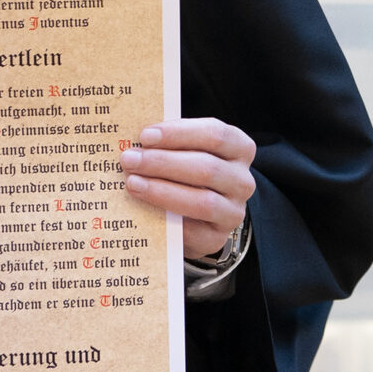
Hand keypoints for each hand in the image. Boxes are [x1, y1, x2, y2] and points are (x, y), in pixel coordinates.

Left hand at [120, 118, 255, 259]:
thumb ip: (170, 144)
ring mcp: (233, 211)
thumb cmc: (187, 174)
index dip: (179, 133)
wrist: (198, 216)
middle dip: (163, 162)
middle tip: (130, 160)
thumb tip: (136, 142)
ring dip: (162, 191)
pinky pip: (192, 231)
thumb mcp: (186, 153)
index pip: (216, 135)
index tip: (145, 136)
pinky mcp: (217, 238)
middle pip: (206, 168)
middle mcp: (242, 180)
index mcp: (239, 149)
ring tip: (132, 183)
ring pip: (203, 201)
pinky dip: (167, 219)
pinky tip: (144, 210)